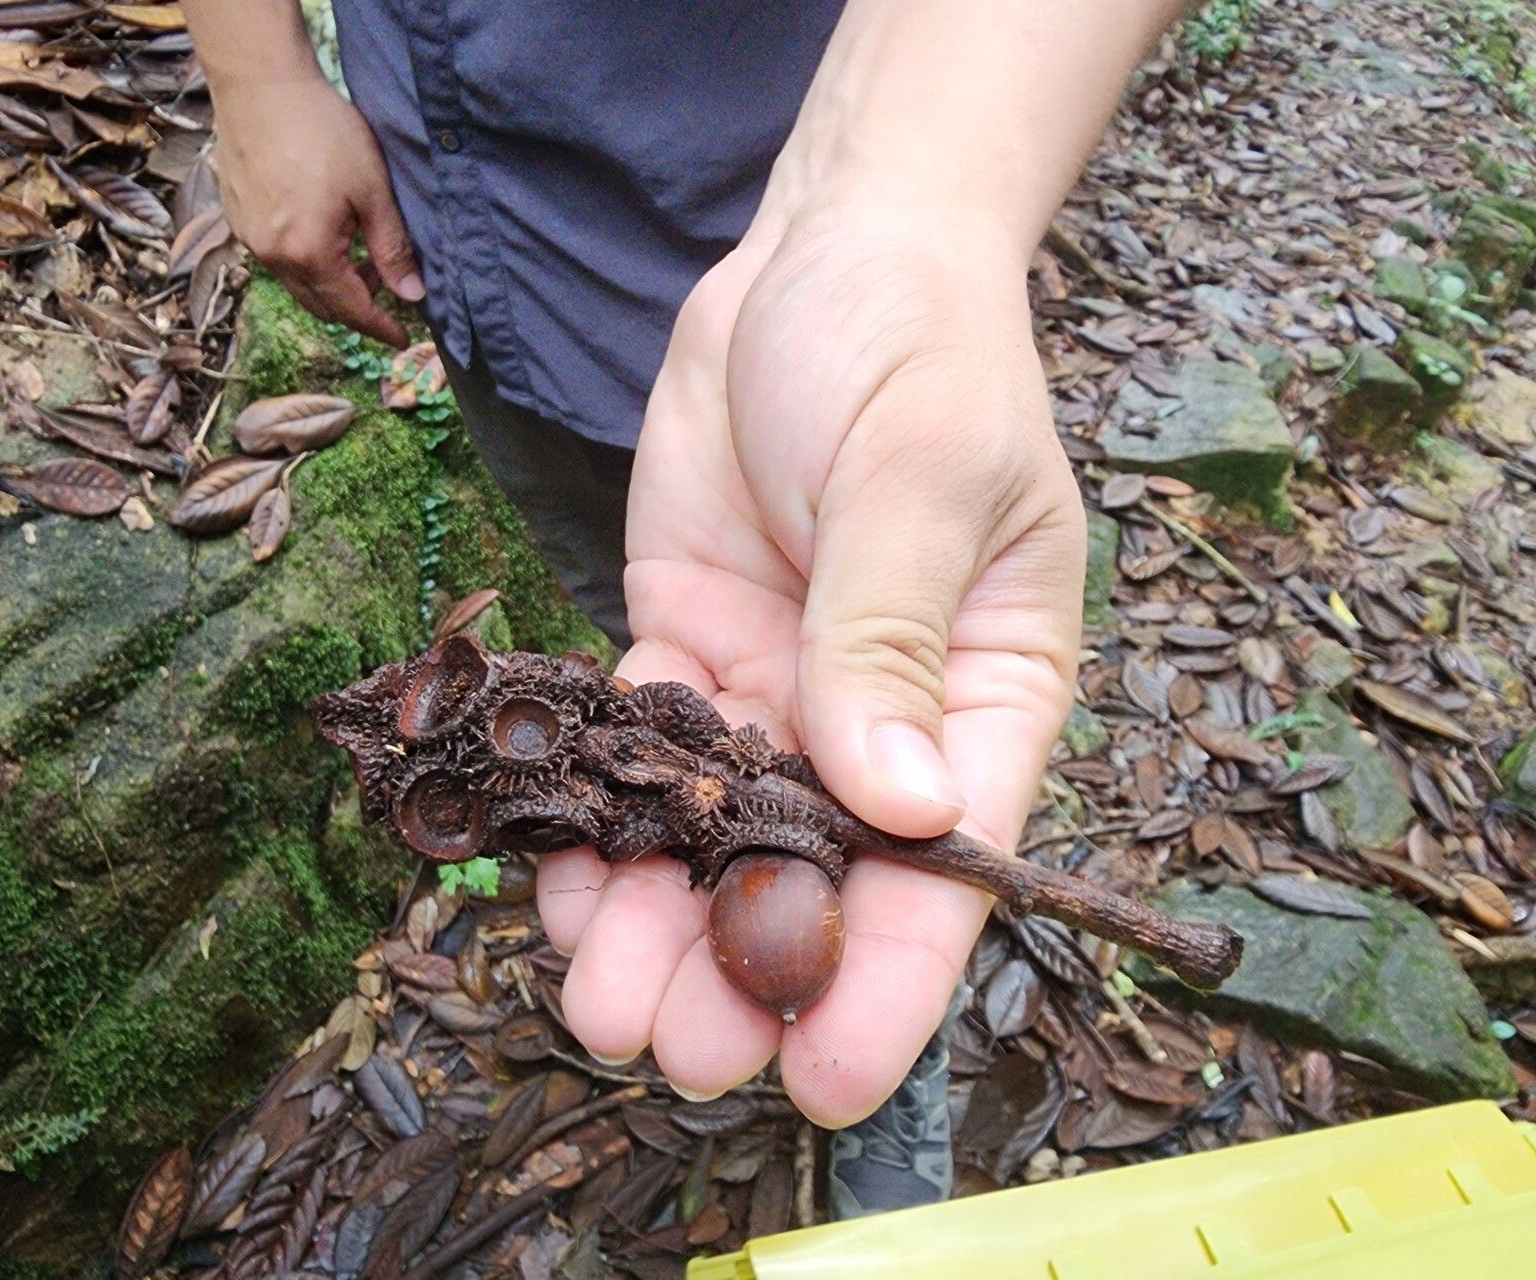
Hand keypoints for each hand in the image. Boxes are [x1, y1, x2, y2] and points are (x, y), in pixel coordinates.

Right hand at [212, 75, 421, 346]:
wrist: (259, 83)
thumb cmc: (322, 130)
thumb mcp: (372, 191)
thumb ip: (392, 248)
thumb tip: (412, 295)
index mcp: (308, 254)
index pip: (352, 310)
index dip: (381, 328)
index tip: (403, 339)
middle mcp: (272, 256)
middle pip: (321, 305)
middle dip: (357, 307)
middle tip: (388, 290)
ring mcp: (248, 237)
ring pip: (297, 283)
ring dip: (330, 283)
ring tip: (360, 256)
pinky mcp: (236, 216)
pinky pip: (276, 259)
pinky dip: (305, 261)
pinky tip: (325, 233)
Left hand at [538, 198, 1086, 1126]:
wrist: (824, 255)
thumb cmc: (914, 346)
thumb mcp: (919, 473)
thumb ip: (893, 632)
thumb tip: (904, 807)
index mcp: (984, 694)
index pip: (949, 866)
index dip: (893, 982)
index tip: (828, 1082)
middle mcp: (880, 715)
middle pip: (815, 877)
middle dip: (743, 970)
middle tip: (667, 1048)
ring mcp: (776, 687)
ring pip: (712, 836)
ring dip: (653, 920)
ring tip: (593, 1001)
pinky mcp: (688, 645)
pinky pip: (634, 755)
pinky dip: (593, 816)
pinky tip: (551, 875)